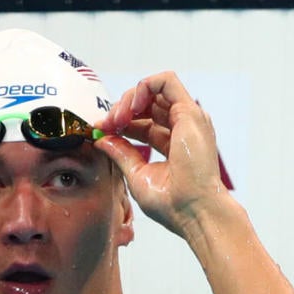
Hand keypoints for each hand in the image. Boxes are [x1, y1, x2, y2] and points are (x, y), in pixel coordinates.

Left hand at [95, 72, 230, 237]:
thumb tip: (102, 139)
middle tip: (106, 125)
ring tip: (117, 119)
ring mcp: (187, 119)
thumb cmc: (172, 203)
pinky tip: (131, 109)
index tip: (100, 130)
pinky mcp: (189, 113)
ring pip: (153, 89)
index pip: (141, 122)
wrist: (192, 212)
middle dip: (120, 108)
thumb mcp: (137, 174)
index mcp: (172, 143)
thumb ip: (121, 153)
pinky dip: (143, 88)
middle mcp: (182, 128)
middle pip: (146, 103)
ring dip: (128, 99)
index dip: (117, 122)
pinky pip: (166, 81)